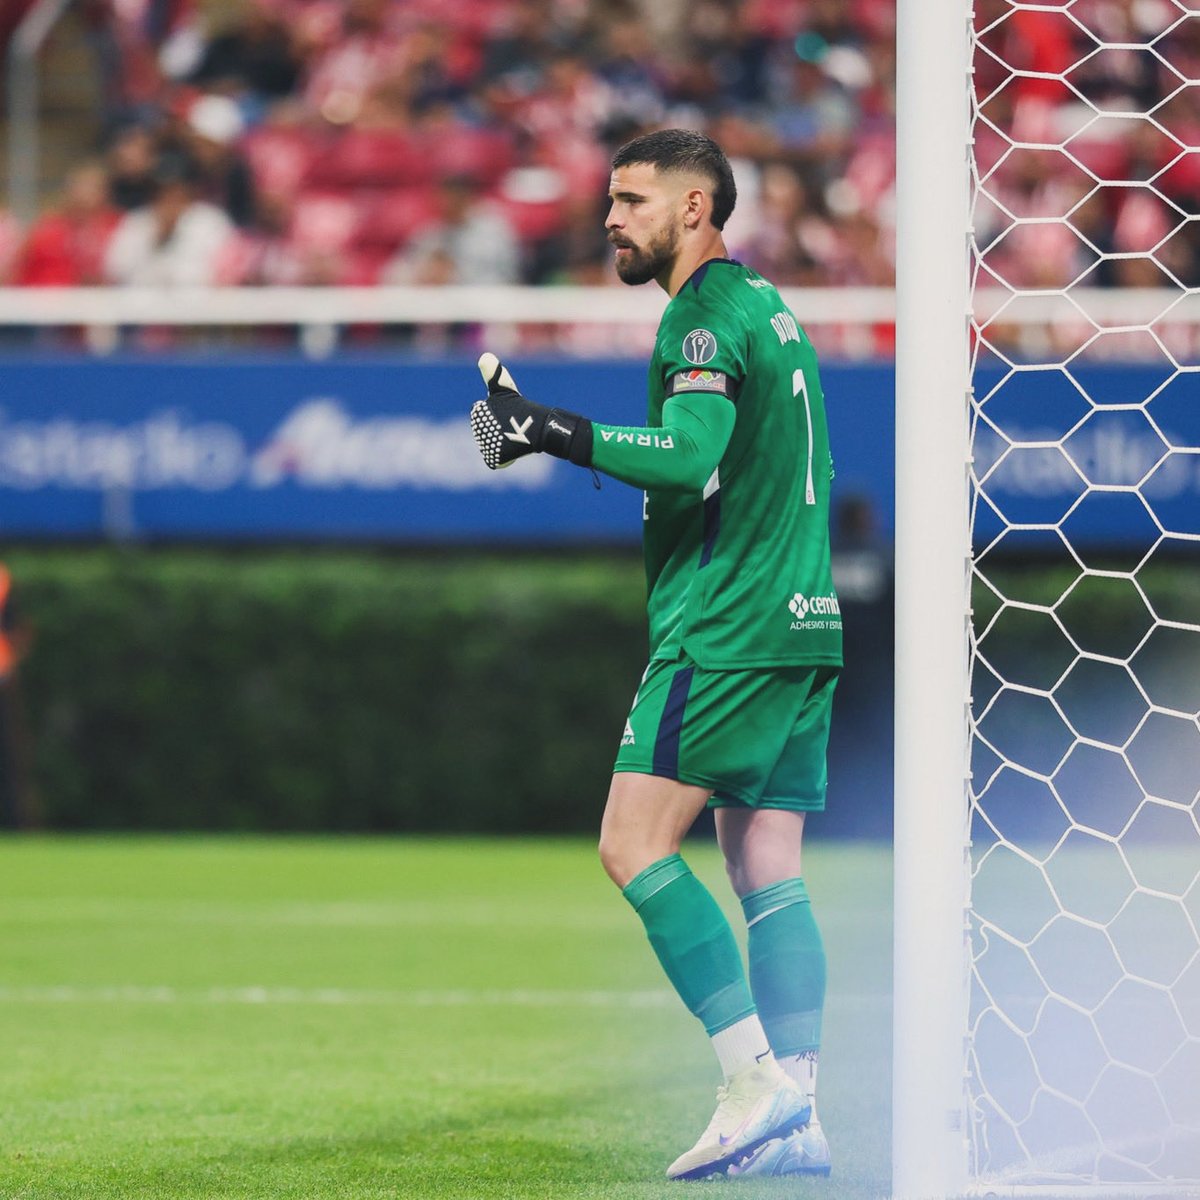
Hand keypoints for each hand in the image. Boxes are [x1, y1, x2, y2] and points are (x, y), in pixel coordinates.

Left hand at [470, 353, 592, 468]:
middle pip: (485, 435)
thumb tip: (484, 356)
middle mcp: (479, 428)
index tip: (507, 414)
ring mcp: (487, 444)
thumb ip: (493, 374)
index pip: (480, 419)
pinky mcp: (495, 457)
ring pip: (491, 448)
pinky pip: (497, 461)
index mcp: (478, 411)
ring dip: (503, 444)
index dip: (494, 418)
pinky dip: (506, 459)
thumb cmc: (523, 408)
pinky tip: (515, 448)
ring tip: (515, 436)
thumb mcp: (506, 389)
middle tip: (512, 425)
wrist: (543, 428)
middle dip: (497, 432)